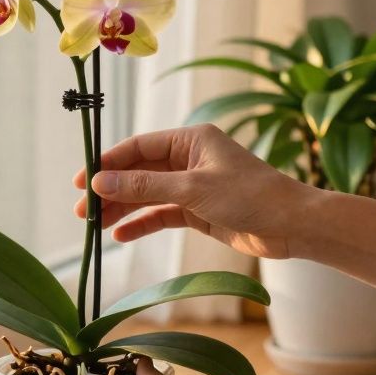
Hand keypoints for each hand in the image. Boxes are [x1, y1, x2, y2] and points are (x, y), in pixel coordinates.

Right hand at [73, 124, 314, 258]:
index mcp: (191, 139)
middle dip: (111, 190)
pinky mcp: (199, 211)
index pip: (139, 147)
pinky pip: (162, 214)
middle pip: (139, 172)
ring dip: (123, 209)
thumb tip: (101, 183)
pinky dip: (142, 224)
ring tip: (95, 226)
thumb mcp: (192, 189)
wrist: (292, 226)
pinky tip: (122, 235)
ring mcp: (193, 186)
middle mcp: (189, 159)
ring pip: (148, 195)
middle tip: (83, 210)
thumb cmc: (251, 196)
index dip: (108, 163)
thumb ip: (145, 186)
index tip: (83, 181)